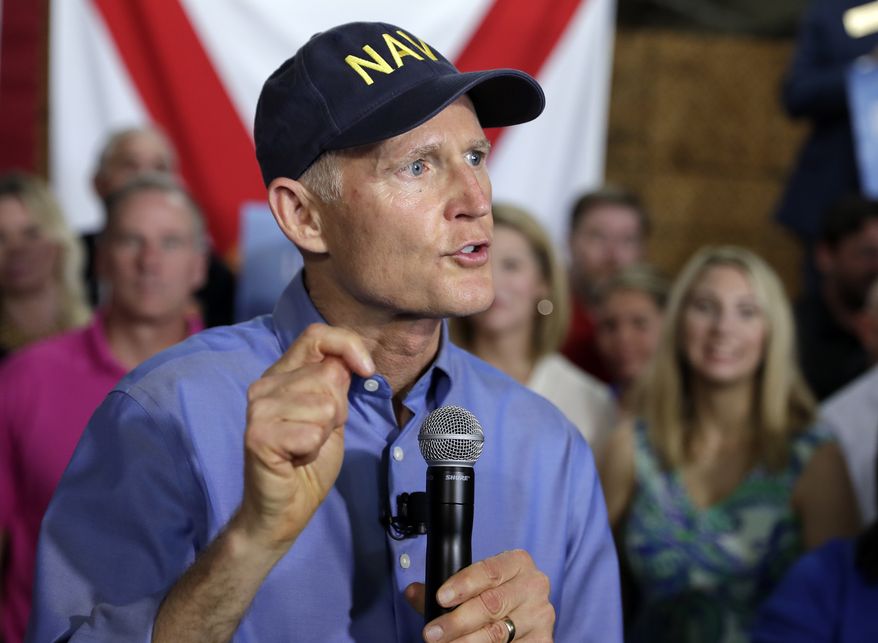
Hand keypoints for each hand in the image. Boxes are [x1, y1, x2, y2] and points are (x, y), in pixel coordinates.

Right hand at [235, 323, 373, 550]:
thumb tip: (352, 359)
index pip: (316, 336)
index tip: (367, 370)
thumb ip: (335, 383)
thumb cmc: (308, 460)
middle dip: (337, 409)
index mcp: (281, 373)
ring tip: (304, 446)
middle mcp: (264, 385)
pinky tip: (296, 458)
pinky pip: (311, 432)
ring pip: (323, 405)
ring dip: (324, 432)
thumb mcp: (330, 413)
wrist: (284, 508)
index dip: (348, 345)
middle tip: (317, 433)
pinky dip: (313, 449)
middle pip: (328, 375)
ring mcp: (258, 409)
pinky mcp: (258, 436)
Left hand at [405, 550, 554, 641]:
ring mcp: (541, 615)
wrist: (526, 612)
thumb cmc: (497, 594)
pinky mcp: (544, 640)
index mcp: (518, 562)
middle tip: (432, 633)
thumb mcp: (476, 585)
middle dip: (457, 621)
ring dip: (467, 642)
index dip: (464, 584)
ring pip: (499, 632)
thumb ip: (445, 590)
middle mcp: (534, 585)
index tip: (441, 598)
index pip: (489, 571)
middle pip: (492, 604)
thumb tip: (412, 592)